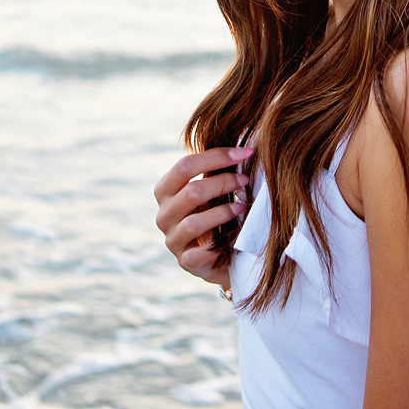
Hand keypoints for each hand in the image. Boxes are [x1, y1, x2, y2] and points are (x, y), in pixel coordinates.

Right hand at [153, 146, 252, 287]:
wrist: (218, 256)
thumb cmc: (215, 214)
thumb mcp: (212, 190)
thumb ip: (216, 171)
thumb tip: (243, 146)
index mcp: (166, 190)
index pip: (184, 166)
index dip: (216, 156)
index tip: (244, 152)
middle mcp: (164, 215)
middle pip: (191, 192)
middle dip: (223, 182)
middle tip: (245, 179)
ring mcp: (172, 240)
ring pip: (194, 223)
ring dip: (223, 212)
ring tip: (242, 207)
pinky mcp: (185, 262)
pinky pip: (200, 253)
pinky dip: (219, 245)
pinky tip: (234, 238)